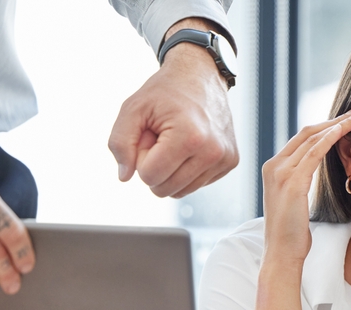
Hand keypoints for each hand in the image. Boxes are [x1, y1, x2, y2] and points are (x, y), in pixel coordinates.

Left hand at [108, 20, 238, 198]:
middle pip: (165, 189)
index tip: (150, 135)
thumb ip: (120, 143)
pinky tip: (190, 146)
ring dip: (171, 171)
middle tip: (162, 139)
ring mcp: (224, 159)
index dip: (141, 157)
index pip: (149, 176)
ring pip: (181, 191)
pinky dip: (187, 170)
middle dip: (156, 167)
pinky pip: (196, 184)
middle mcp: (212, 152)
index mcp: (189, 137)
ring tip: (175, 142)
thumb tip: (124, 177)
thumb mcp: (132, 108)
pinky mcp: (231, 162)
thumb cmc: (165, 92)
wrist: (201, 76)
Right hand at [251, 109, 350, 309]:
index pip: (301, 139)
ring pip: (311, 138)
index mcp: (273, 169)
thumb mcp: (295, 202)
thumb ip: (300, 183)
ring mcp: (280, 172)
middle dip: (332, 120)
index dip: (324, 128)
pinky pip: (313, 152)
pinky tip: (345, 131)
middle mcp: (273, 166)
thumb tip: (314, 174)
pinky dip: (329, 139)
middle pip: (306, 132)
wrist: (282, 254)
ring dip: (335, 125)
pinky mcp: (292, 182)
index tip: (344, 122)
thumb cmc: (292, 235)